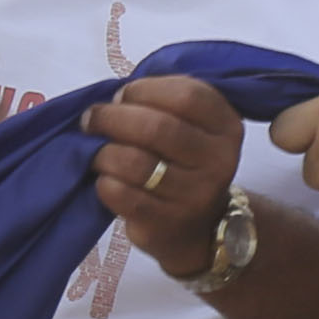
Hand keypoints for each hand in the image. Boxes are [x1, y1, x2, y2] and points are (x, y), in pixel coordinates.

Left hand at [83, 72, 244, 282]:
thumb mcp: (192, 127)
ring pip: (135, 162)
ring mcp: (195, 196)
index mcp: (227, 127)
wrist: (199, 228)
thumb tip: (114, 98)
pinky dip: (104, 181)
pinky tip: (105, 178)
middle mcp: (219, 161)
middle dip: (113, 117)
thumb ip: (163, 102)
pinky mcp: (167, 223)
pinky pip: (121, 194)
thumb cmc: (184, 163)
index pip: (187, 95)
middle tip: (92, 119)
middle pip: (157, 127)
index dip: (145, 89)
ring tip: (96, 151)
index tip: (121, 95)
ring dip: (104, 151)